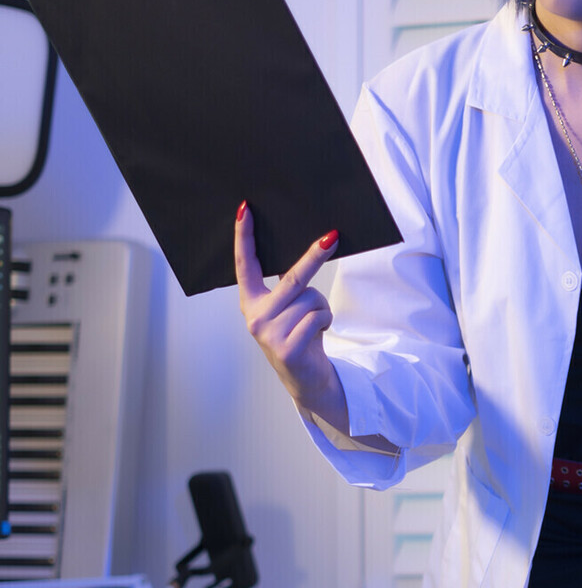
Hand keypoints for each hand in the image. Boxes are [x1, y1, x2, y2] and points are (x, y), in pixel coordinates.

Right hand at [234, 203, 348, 433]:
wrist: (306, 379)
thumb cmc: (298, 336)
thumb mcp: (286, 308)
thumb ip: (287, 284)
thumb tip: (309, 246)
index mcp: (250, 302)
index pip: (245, 264)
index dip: (244, 236)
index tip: (245, 208)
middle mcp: (254, 316)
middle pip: (291, 277)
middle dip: (315, 257)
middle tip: (332, 237)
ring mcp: (268, 333)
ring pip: (311, 299)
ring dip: (322, 308)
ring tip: (314, 323)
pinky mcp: (286, 347)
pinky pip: (317, 317)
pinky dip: (325, 322)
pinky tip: (317, 334)